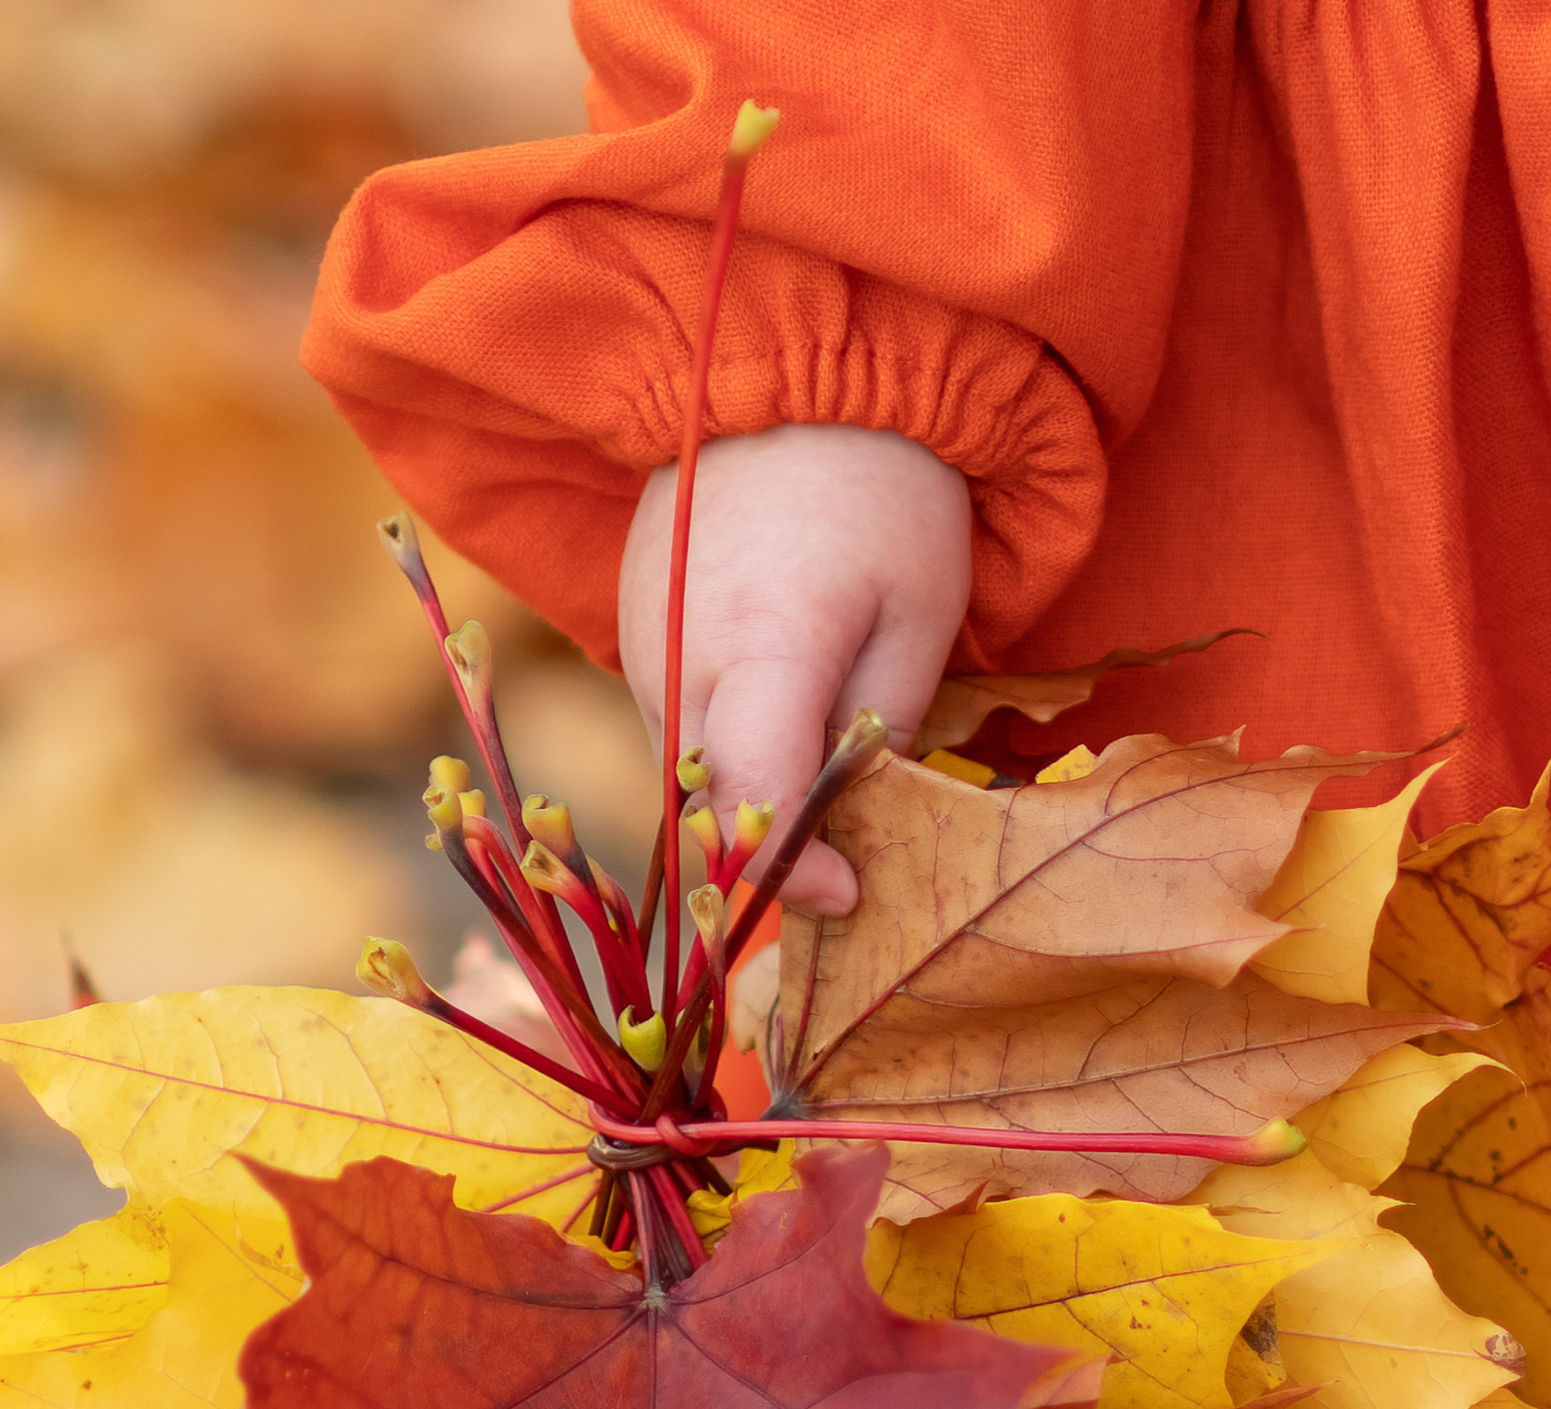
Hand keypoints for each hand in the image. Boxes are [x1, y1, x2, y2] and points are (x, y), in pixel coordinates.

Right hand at [618, 423, 970, 914]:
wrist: (796, 373)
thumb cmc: (886, 496)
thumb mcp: (920, 620)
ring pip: (682, 773)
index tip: (849, 892)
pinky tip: (771, 735)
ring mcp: (641, 642)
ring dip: (737, 804)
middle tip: (837, 868)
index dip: (794, 869)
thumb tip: (849, 822)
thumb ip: (880, 733)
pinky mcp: (631, 627)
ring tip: (808, 802)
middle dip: (765, 854)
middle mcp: (676, 658)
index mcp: (759, 650)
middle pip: (705, 806)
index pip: (750, 804)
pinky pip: (671, 725)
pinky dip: (717, 751)